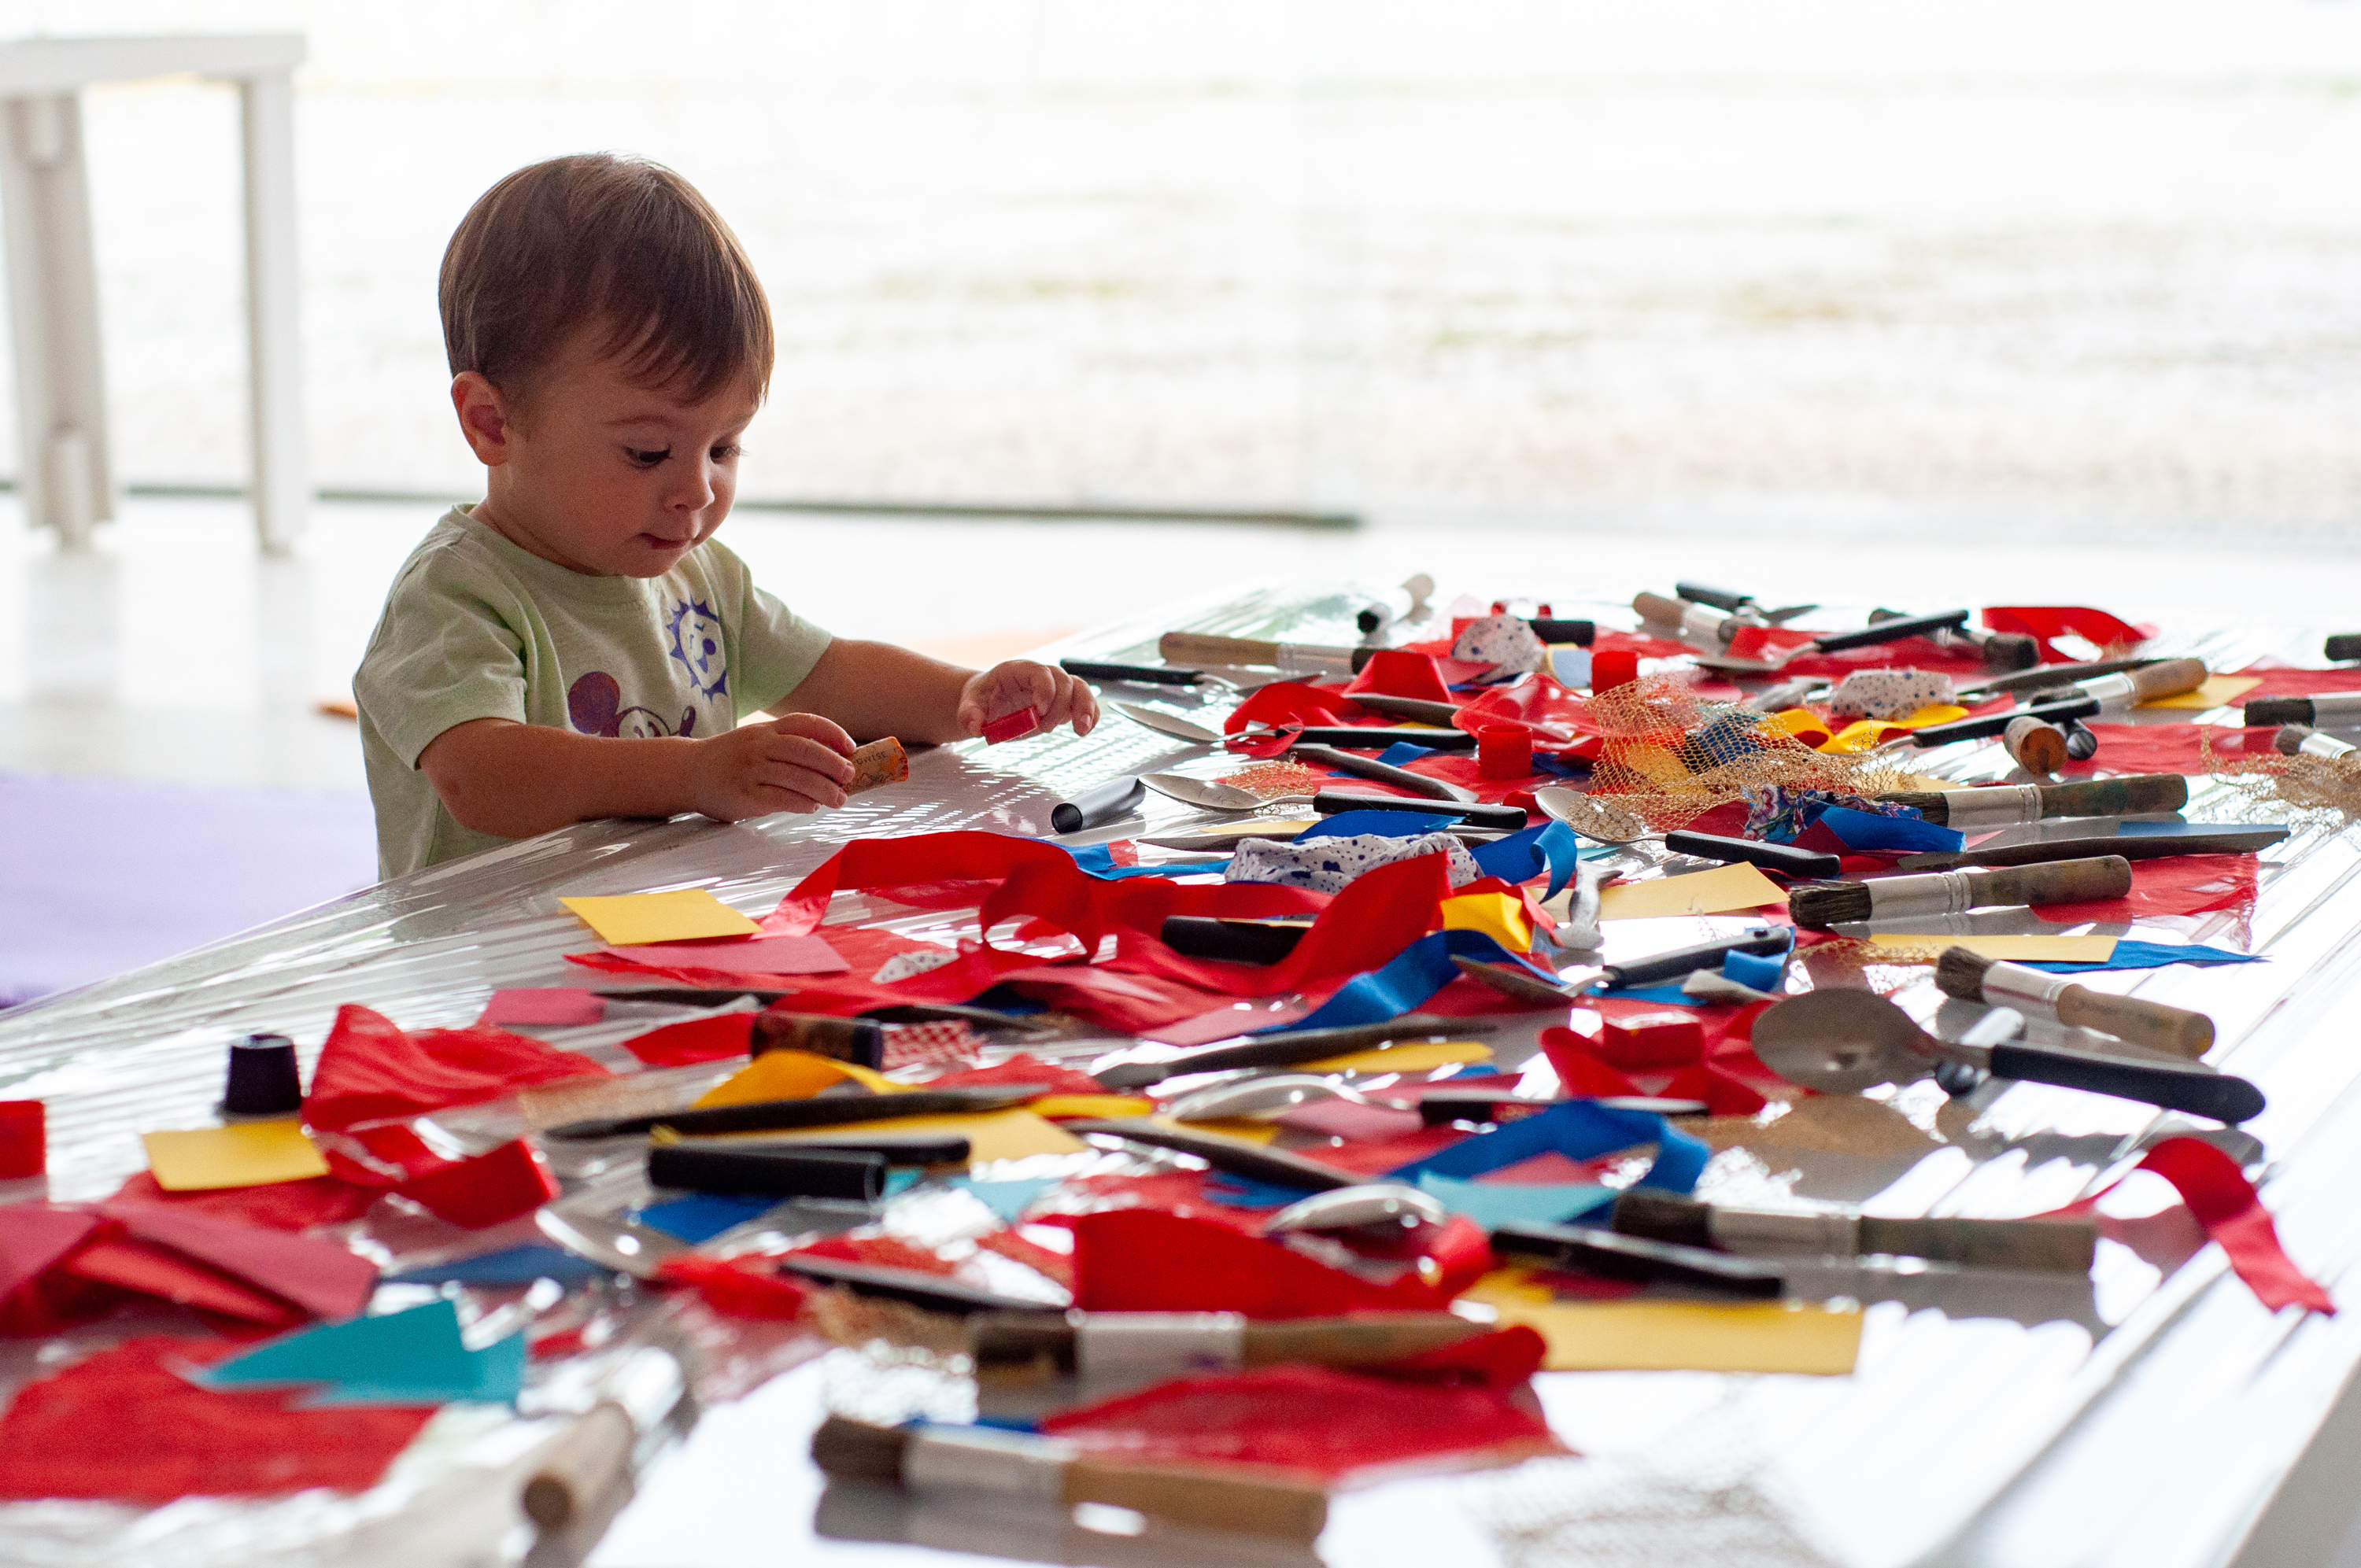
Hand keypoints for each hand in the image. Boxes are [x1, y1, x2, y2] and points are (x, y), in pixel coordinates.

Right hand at [687, 713, 855, 820]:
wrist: (688, 772)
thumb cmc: (731, 759)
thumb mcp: (757, 741)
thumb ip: (786, 747)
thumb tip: (832, 764)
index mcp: (766, 729)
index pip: (805, 723)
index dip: (832, 733)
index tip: (851, 747)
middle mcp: (760, 745)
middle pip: (805, 749)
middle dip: (832, 763)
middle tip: (849, 776)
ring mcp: (751, 769)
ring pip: (796, 776)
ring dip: (823, 789)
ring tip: (839, 799)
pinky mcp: (745, 794)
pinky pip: (779, 798)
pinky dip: (801, 803)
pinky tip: (812, 807)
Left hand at [956, 660, 1098, 739]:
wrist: (990, 704)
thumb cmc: (982, 700)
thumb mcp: (969, 706)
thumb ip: (969, 715)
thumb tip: (976, 726)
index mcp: (1018, 670)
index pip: (1039, 672)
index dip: (1045, 689)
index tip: (1039, 710)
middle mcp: (1041, 676)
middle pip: (1063, 680)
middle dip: (1060, 705)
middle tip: (1045, 728)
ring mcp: (1055, 689)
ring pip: (1080, 688)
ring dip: (1085, 708)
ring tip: (1081, 729)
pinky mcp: (1063, 704)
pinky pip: (1084, 703)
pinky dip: (1090, 715)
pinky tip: (1085, 729)